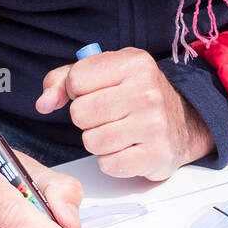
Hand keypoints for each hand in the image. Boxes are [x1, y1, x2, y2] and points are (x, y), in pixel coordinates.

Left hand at [35, 47, 214, 179]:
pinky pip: (108, 164)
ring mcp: (153, 125)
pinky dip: (111, 160)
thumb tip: (43, 102)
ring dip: (98, 140)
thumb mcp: (106, 73)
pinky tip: (127, 148)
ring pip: (91, 141)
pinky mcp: (155, 155)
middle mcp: (146, 91)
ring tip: (117, 131)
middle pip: (80, 113)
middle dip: (86, 118)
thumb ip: (65, 80)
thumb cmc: (136, 95)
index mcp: (134, 63)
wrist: (183, 123)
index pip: (76, 80)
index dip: (76, 90)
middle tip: (107, 115)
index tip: (94, 92)